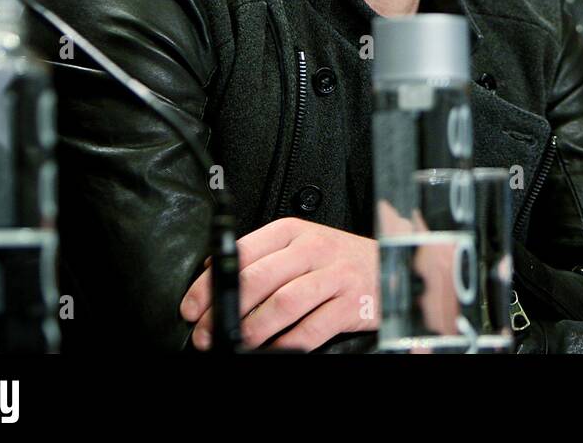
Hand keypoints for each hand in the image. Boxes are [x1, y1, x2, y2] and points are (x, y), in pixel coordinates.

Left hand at [180, 217, 378, 350]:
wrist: (389, 266)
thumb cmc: (339, 259)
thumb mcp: (300, 245)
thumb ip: (262, 256)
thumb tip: (212, 274)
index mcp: (293, 232)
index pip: (243, 253)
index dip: (211, 283)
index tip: (192, 306)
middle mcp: (314, 249)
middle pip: (259, 279)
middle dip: (225, 311)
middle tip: (207, 331)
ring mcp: (334, 275)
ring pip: (283, 303)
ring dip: (253, 329)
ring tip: (237, 342)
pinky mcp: (351, 303)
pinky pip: (312, 329)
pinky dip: (287, 344)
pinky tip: (273, 350)